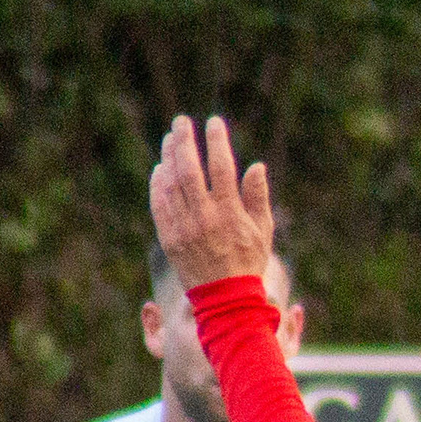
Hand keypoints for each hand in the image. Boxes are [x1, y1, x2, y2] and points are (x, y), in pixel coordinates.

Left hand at [147, 114, 275, 290]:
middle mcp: (205, 218)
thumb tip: (256, 166)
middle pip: (190, 169)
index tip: (214, 122)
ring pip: (171, 183)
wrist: (225, 299)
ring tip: (169, 138)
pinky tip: (160, 169)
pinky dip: (157, 184)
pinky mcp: (169, 238)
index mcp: (230, 213)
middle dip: (184, 140)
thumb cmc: (248, 262)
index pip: (221, 167)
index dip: (217, 141)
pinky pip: (159, 205)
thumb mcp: (263, 230)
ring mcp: (184, 228)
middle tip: (181, 122)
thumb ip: (258, 197)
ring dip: (169, 157)